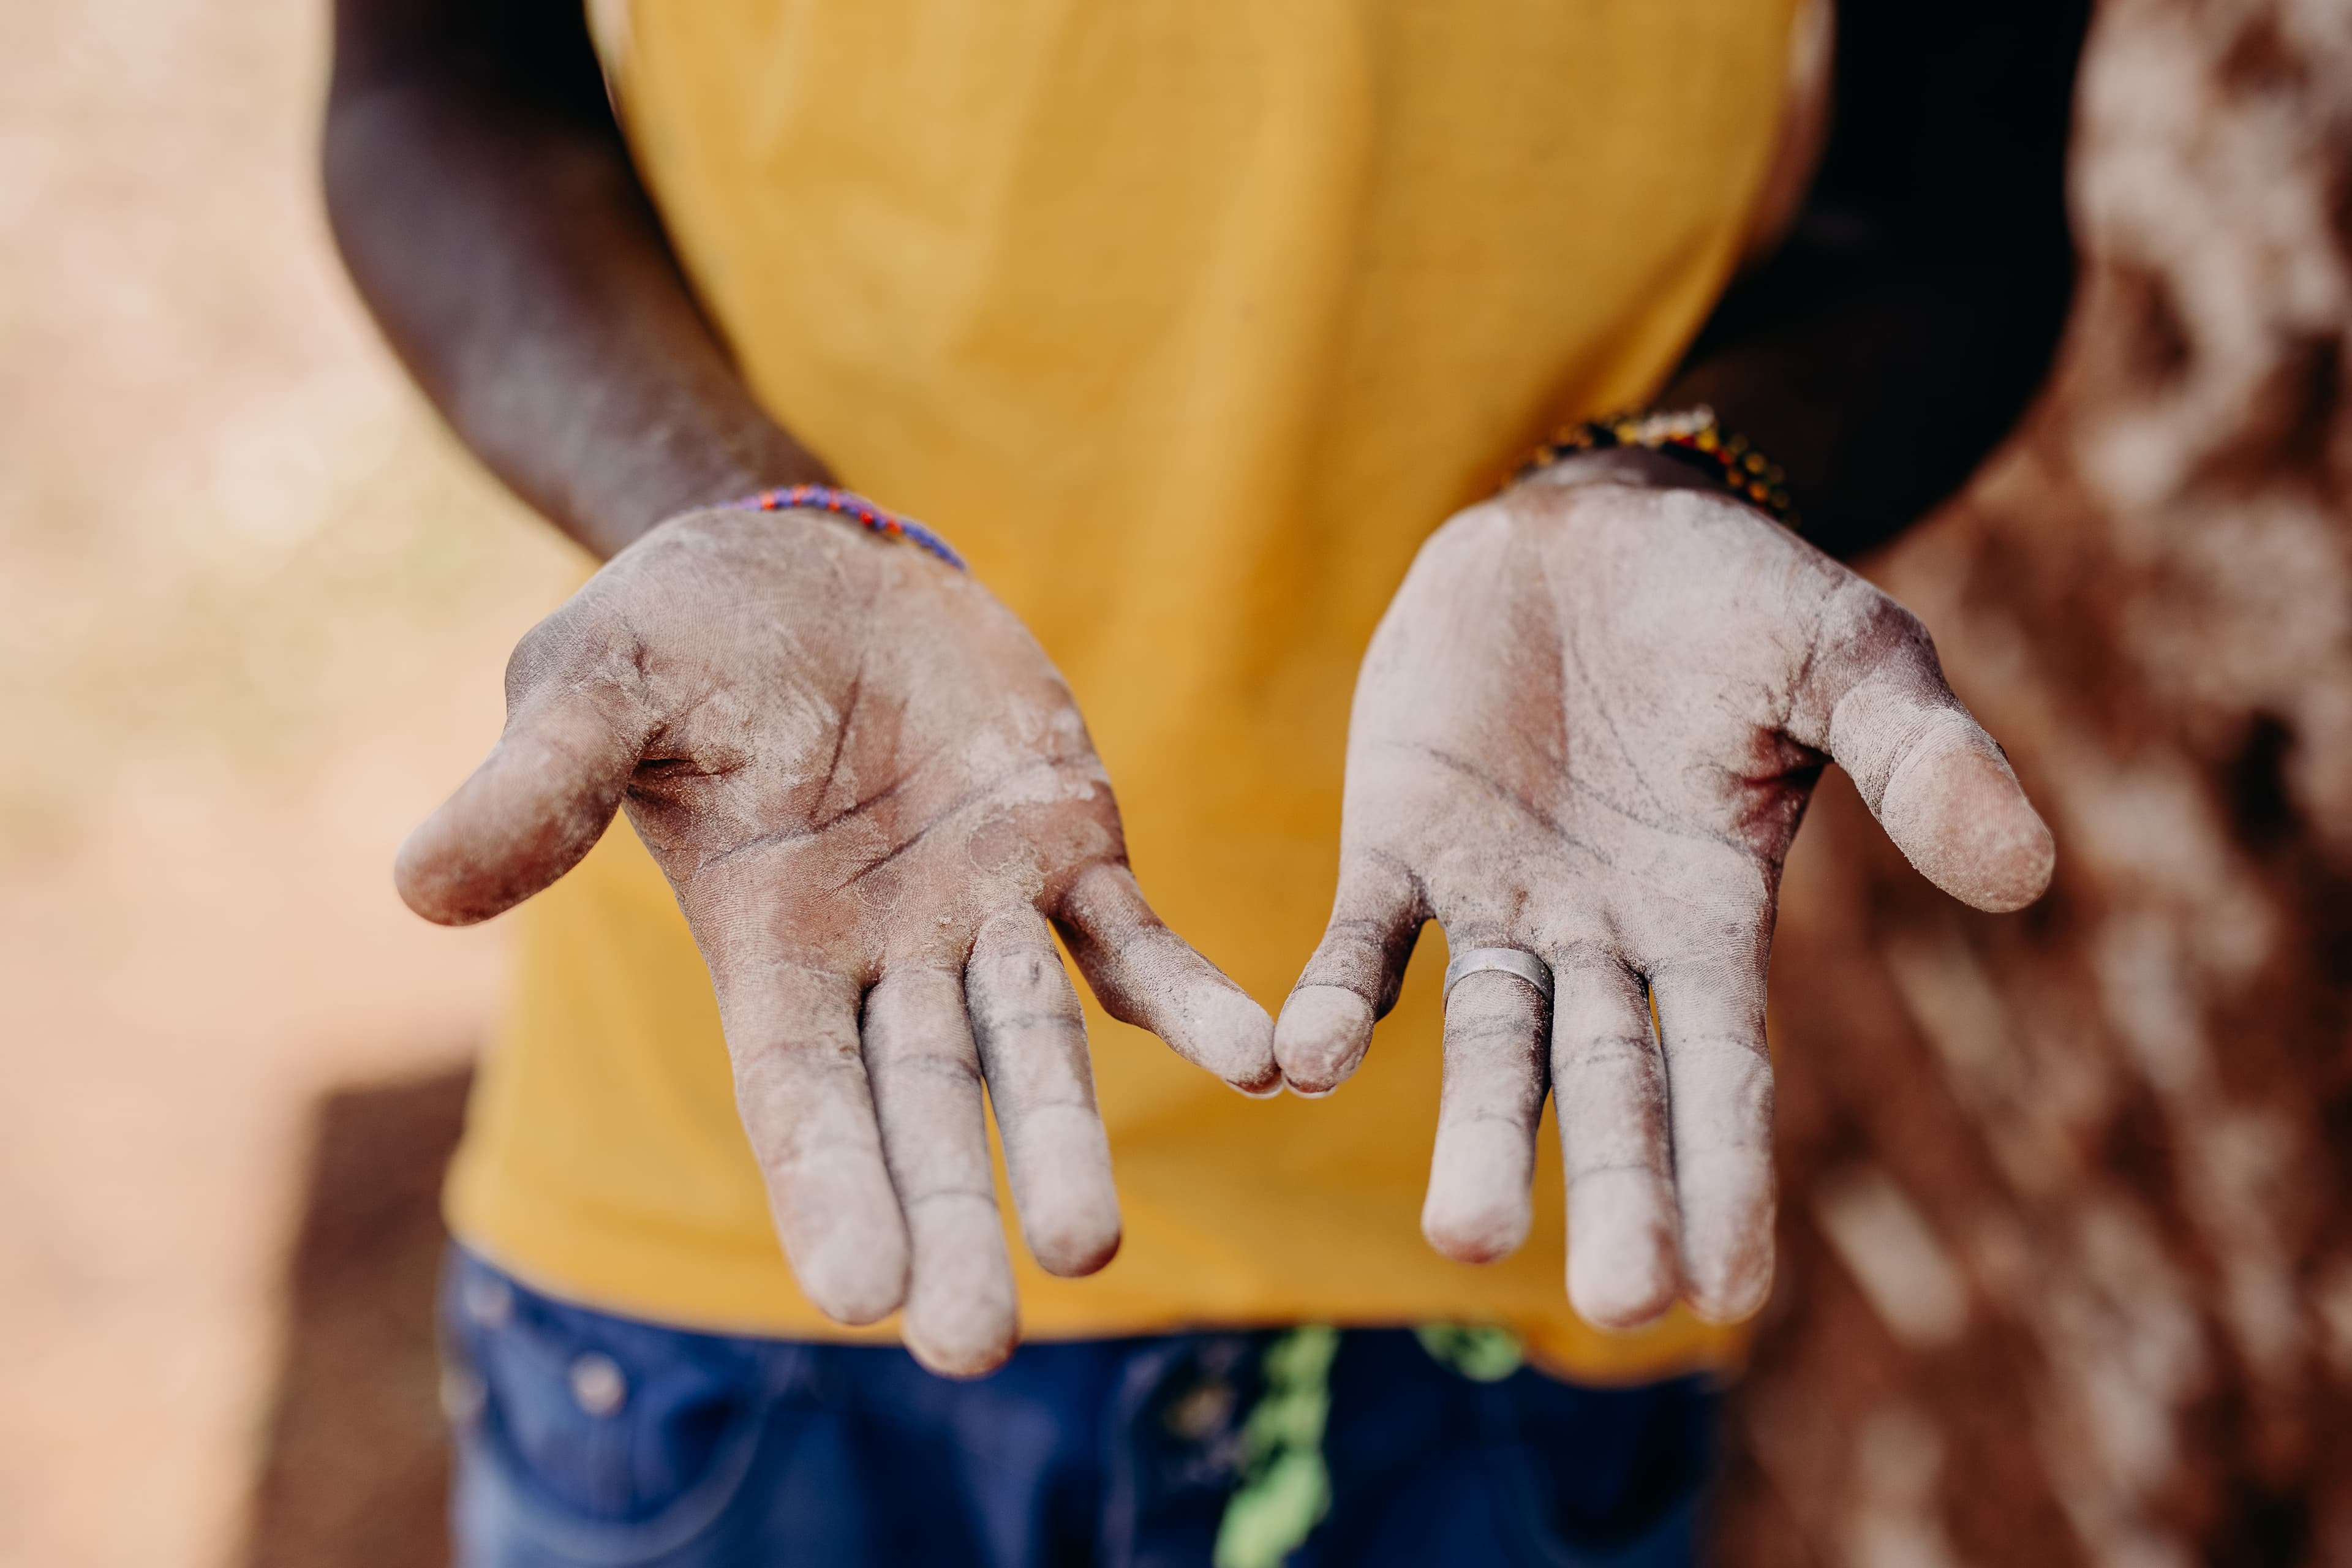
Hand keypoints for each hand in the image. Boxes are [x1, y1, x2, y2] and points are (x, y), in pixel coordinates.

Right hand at [397, 508, 1276, 1374]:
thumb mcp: (591, 685)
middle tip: (981, 1343)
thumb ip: (536, 788)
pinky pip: (1137, 943)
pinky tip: (1269, 1060)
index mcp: (765, 950)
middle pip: (919, 1110)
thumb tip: (418, 890)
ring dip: (1063, 1143)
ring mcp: (981, 913)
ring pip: (1032, 1051)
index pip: (796, 1097)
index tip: (861, 1299)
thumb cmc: (678, 633)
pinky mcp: (1065, 847)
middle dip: (949, 1217)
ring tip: (1091, 1249)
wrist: (805, 566)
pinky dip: (1196, 1005)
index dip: (827, 1191)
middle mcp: (879, 960)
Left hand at [1274, 464, 2052, 1327]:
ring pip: (1484, 1038)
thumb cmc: (1734, 600)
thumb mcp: (1849, 659)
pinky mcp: (1401, 843)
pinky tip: (1304, 1062)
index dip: (1727, 1174)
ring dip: (1475, 1130)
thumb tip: (2026, 872)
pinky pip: (1368, 938)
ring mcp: (1496, 900)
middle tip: (1613, 1301)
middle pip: (1608, 1082)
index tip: (1725, 1291)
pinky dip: (1340, 998)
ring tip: (1463, 1236)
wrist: (1590, 526)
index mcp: (1713, 916)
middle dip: (1611, 1187)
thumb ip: (1921, 759)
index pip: (1723, 1070)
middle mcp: (1602, 937)